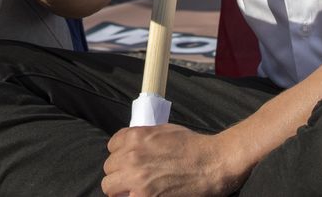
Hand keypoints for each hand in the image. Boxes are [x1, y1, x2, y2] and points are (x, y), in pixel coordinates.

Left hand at [103, 125, 243, 196]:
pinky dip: (129, 196)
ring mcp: (136, 178)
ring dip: (120, 188)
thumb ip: (141, 138)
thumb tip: (128, 147)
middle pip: (109, 168)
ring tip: (134, 189)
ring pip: (109, 186)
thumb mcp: (163, 131)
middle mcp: (131, 156)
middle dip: (120, 172)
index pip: (112, 146)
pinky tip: (142, 194)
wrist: (212, 163)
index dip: (121, 154)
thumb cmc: (193, 146)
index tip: (129, 160)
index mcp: (135, 137)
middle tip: (133, 177)